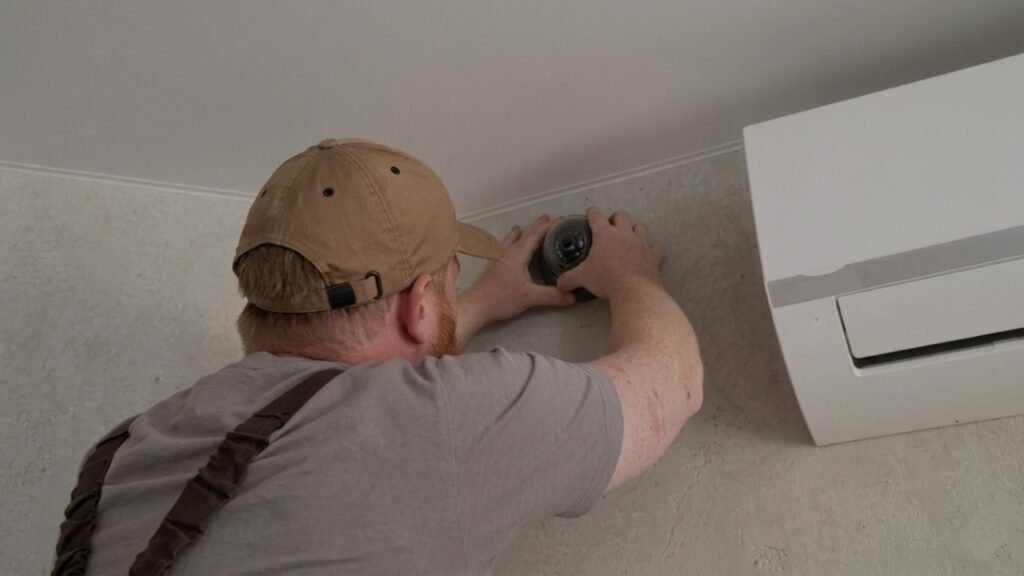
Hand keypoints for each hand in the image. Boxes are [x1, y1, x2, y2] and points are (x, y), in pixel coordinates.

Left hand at [457, 215, 575, 343]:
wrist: (476, 307)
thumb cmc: (498, 299)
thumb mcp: (530, 297)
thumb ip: (552, 296)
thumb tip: (571, 296)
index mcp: (517, 254)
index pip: (536, 234)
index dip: (549, 226)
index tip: (561, 220)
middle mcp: (507, 253)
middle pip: (525, 235)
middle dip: (537, 226)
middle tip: (547, 219)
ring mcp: (499, 260)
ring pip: (511, 241)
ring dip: (520, 234)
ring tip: (522, 228)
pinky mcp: (495, 269)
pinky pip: (505, 251)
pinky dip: (511, 245)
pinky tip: (509, 252)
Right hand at [556, 207, 664, 299]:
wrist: (632, 290)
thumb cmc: (607, 279)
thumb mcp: (582, 278)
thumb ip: (569, 279)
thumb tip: (560, 284)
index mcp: (605, 235)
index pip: (596, 216)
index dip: (592, 213)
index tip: (591, 212)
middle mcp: (624, 234)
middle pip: (621, 216)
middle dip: (616, 218)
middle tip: (611, 224)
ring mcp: (641, 244)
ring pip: (640, 227)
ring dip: (635, 229)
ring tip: (631, 235)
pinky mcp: (653, 256)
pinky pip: (656, 248)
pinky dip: (653, 249)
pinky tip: (650, 252)